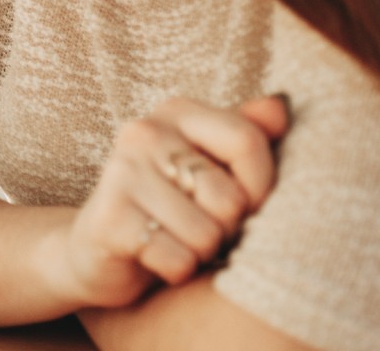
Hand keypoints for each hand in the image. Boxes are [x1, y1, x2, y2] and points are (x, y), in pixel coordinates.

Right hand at [52, 95, 289, 308]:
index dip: (259, 186)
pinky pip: (178, 260)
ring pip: (206, 234)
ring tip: (177, 240)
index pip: (246, 141)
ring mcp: (121, 173)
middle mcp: (143, 132)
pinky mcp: (109, 218)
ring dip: (200, 252)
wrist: (99, 248)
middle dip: (226, 228)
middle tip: (199, 224)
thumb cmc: (171, 207)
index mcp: (175, 113)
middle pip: (230, 197)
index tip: (243, 203)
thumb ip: (246, 136)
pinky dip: (175, 270)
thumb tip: (279, 109)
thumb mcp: (211, 168)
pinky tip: (154, 258)